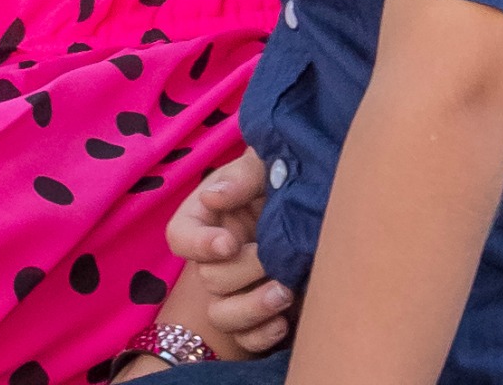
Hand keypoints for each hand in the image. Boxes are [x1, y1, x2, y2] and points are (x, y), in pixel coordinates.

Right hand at [167, 150, 291, 352]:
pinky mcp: (258, 314)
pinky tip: (284, 322)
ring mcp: (236, 287)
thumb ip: (242, 177)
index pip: (180, 236)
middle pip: (209, 278)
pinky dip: (262, 335)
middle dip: (243, 271)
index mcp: (208, 216)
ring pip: (222, 315)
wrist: (323, 200)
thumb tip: (213, 197)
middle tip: (273, 260)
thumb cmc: (286, 172)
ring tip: (285, 292)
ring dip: (251, 308)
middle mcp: (216, 255)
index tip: (229, 243)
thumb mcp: (265, 163)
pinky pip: (246, 339)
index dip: (198, 245)